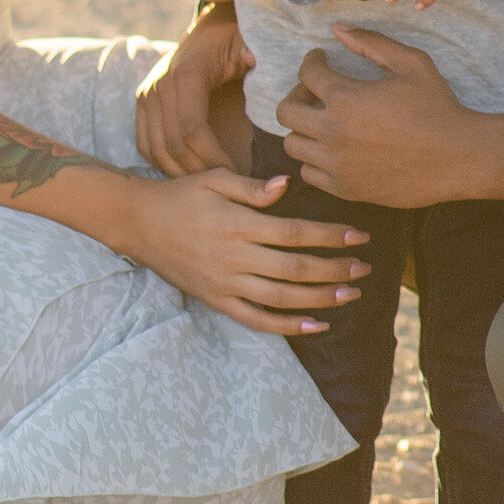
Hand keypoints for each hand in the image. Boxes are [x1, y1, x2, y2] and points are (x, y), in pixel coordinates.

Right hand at [118, 167, 370, 335]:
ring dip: (321, 298)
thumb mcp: (213, 178)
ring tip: (351, 295)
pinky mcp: (218, 301)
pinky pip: (257, 319)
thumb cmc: (181, 195)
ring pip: (282, 298)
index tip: (359, 236)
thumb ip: (252, 186)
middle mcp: (235, 257)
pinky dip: (288, 325)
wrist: (139, 223)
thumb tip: (287, 186)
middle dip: (334, 270)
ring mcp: (226, 283)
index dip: (330, 236)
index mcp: (238, 223)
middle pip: (295, 269)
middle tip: (364, 268)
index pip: (294, 233)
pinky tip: (316, 324)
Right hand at [134, 3, 252, 176]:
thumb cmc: (234, 37)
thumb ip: (253, 50)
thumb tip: (253, 60)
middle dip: (200, 172)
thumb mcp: (248, 39)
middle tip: (227, 187)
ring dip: (182, 173)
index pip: (193, 130)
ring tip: (210, 185)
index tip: (238, 174)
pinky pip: (145, 144)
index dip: (214, 158)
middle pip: (174, 145)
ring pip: (157, 149)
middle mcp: (159, 85)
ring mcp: (147, 94)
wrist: (209, 26)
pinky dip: (163, 164)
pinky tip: (188, 173)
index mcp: (186, 73)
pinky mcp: (142, 101)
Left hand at [277, 31, 503, 208]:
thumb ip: (371, 42)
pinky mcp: (346, 188)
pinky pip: (310, 173)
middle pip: (286, 111)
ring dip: (302, 127)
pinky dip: (314, 158)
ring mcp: (337, 164)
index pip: (306, 73)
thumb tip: (337, 29)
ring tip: (323, 119)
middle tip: (314, 91)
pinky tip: (333, 147)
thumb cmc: (437, 106)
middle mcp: (333, 132)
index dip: (312, 60)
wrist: (458, 157)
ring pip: (293, 144)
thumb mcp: (410, 62)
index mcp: (345, 98)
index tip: (320, 59)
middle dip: (297, 94)